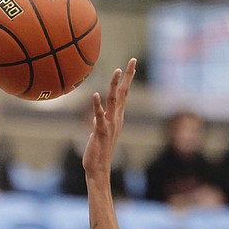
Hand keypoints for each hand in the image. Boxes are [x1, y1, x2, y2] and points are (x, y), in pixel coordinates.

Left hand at [82, 59, 135, 178]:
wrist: (98, 168)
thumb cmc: (98, 151)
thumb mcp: (98, 133)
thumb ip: (98, 122)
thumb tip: (95, 117)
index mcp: (117, 117)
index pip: (123, 94)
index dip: (128, 79)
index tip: (131, 64)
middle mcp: (116, 119)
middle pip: (123, 93)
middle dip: (128, 77)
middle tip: (133, 60)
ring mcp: (110, 124)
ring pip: (113, 101)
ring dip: (114, 86)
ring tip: (116, 71)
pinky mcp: (100, 131)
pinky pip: (99, 116)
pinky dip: (97, 105)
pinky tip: (95, 94)